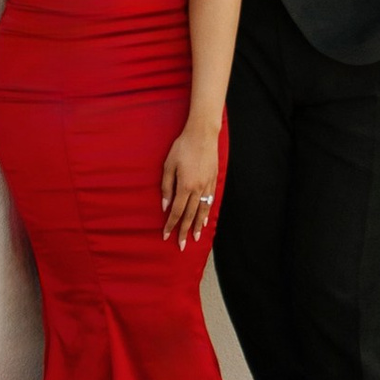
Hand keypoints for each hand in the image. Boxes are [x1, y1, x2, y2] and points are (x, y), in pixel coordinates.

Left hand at [160, 122, 221, 247]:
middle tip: (181, 246)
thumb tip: (165, 206)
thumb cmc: (182, 147)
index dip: (171, 225)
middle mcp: (198, 189)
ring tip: (195, 238)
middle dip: (184, 231)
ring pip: (202, 211)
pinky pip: (210, 201)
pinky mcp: (214, 180)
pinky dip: (206, 213)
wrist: (202, 134)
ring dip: (197, 226)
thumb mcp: (168, 165)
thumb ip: (166, 187)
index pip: (176, 211)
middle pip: (190, 215)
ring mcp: (207, 185)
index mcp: (185, 186)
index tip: (166, 235)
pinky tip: (204, 220)